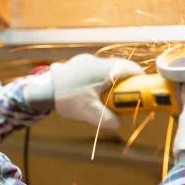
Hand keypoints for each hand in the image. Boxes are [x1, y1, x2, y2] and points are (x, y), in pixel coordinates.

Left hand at [25, 54, 143, 129]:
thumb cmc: (67, 99)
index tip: (143, 90)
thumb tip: (119, 124)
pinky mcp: (76, 64)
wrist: (40, 90)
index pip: (131, 68)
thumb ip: (108, 120)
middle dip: (124, 83)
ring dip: (110, 82)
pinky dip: (97, 80)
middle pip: (119, 68)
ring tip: (104, 97)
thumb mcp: (90, 113)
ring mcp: (85, 60)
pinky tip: (89, 92)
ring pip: (106, 69)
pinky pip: (94, 70)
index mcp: (104, 70)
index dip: (140, 79)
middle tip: (124, 98)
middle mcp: (96, 61)